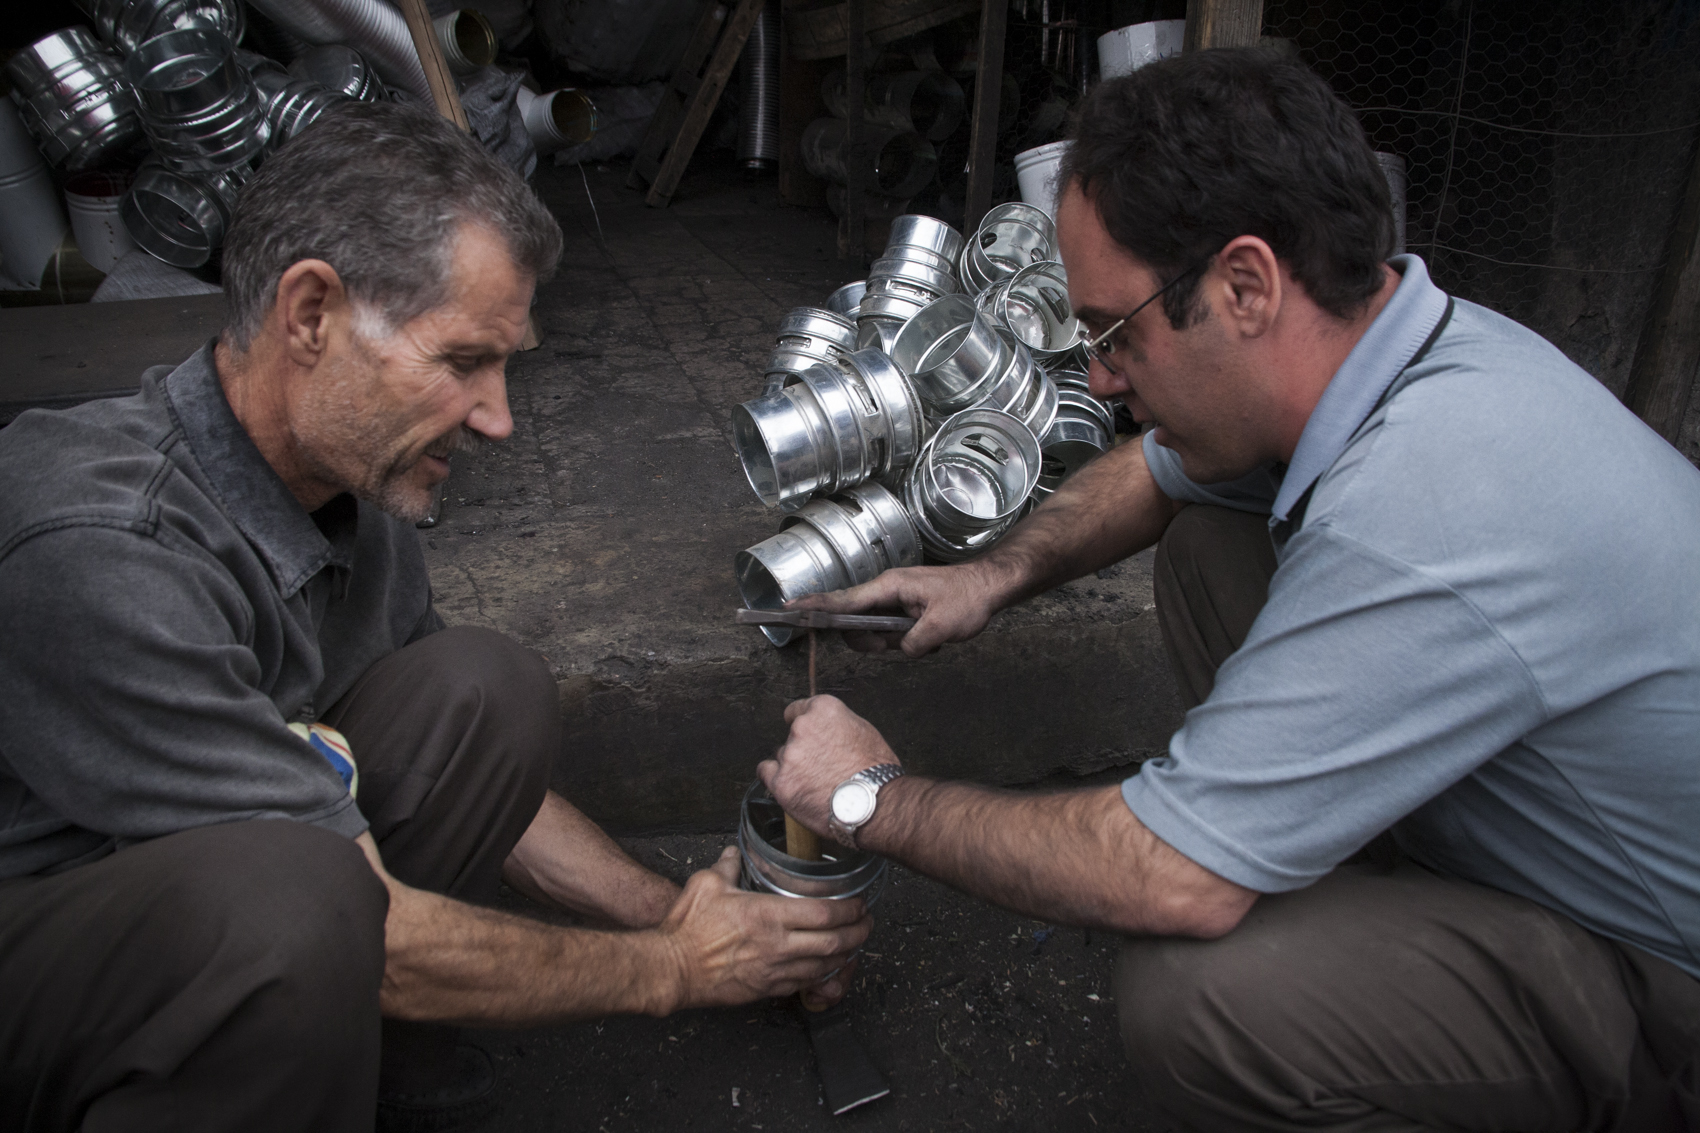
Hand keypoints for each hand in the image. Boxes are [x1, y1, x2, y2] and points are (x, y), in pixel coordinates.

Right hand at [658, 847, 870, 1009]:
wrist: (672, 969)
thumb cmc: (688, 927)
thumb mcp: (706, 884)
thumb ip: (726, 866)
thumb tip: (733, 853)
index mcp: (768, 915)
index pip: (824, 912)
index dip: (848, 909)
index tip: (859, 903)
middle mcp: (778, 945)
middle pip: (834, 942)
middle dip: (858, 933)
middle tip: (867, 923)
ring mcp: (775, 970)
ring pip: (824, 965)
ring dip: (846, 954)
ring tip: (855, 943)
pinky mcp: (767, 989)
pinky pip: (805, 983)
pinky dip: (824, 974)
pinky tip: (829, 966)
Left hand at [758, 695, 898, 834]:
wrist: (873, 803)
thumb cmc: (875, 771)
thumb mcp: (863, 732)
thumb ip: (837, 725)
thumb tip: (827, 731)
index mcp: (824, 710)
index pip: (798, 710)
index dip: (802, 724)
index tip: (804, 733)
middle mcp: (802, 727)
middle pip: (791, 736)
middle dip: (802, 749)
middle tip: (820, 766)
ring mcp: (790, 755)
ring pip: (781, 756)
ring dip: (792, 766)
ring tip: (814, 783)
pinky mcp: (781, 781)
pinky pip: (766, 772)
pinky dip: (775, 778)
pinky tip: (790, 785)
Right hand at [788, 561, 1006, 655]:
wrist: (989, 587)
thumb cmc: (967, 599)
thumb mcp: (940, 627)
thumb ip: (911, 643)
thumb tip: (898, 649)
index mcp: (889, 586)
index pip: (843, 600)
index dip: (815, 607)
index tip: (790, 609)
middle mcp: (886, 591)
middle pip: (855, 622)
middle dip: (871, 640)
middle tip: (901, 642)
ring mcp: (894, 600)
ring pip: (874, 630)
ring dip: (892, 643)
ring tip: (924, 638)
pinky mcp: (904, 609)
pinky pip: (891, 631)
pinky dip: (906, 640)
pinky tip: (929, 636)